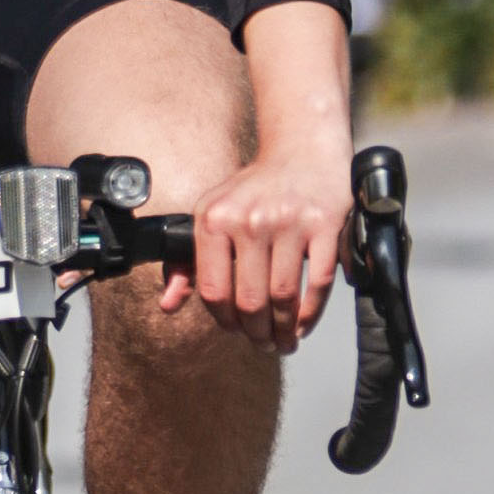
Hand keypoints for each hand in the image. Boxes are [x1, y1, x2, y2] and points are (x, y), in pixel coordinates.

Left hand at [178, 22, 353, 352]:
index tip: (235, 330)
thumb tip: (169, 304)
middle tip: (263, 343)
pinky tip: (304, 322)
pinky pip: (318, 283)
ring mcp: (289, 222)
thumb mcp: (211, 216)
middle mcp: (249, 220)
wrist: (301, 150)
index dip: (224, 321)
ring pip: (284, 297)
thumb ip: (186, 263)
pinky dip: (311, 312)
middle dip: (257, 333)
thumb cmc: (254, 190)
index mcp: (214, 220)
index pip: (214, 291)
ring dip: (284, 329)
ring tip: (284, 340)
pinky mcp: (324, 225)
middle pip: (251, 301)